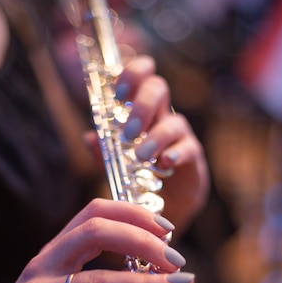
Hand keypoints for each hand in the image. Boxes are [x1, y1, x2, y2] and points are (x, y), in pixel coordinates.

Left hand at [84, 55, 209, 234]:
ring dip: (155, 137)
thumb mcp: (115, 166)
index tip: (119, 94)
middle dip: (142, 106)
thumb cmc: (138, 178)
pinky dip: (176, 154)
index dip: (132, 75)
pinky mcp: (193, 156)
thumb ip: (103, 152)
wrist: (163, 207)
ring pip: (174, 122)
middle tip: (128, 133)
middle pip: (158, 88)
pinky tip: (165, 163)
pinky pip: (189, 148)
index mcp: (140, 110)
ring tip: (141, 157)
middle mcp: (161, 115)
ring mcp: (180, 135)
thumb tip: (88, 137)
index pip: (141, 76)